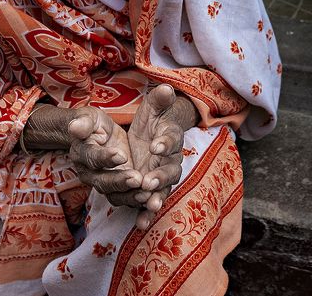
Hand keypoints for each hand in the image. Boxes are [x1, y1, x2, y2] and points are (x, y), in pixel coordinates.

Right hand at [65, 107, 142, 203]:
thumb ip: (84, 122)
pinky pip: (125, 199)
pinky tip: (150, 199)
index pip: (92, 157)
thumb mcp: (90, 118)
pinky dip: (137, 202)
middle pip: (103, 181)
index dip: (105, 158)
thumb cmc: (94, 124)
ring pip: (114, 194)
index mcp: (81, 153)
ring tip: (146, 194)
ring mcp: (102, 184)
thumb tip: (74, 126)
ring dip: (130, 196)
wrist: (97, 136)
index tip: (122, 155)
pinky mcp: (116, 190)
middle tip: (137, 179)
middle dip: (120, 181)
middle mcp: (89, 173)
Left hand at [122, 84, 197, 229]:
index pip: (171, 140)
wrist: (156, 136)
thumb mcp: (154, 108)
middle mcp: (170, 161)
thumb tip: (166, 87)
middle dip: (159, 176)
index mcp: (171, 139)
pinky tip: (140, 224)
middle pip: (170, 170)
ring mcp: (162, 178)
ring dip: (156, 198)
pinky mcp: (152, 191)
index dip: (164, 142)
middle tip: (147, 181)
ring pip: (162, 190)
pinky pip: (151, 204)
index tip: (155, 144)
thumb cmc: (154, 121)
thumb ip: (159, 100)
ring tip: (150, 205)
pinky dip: (147, 215)